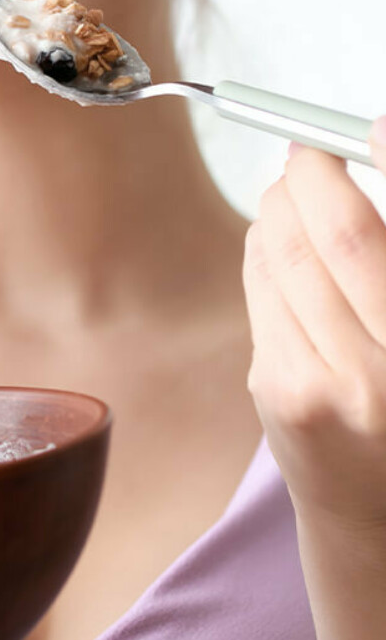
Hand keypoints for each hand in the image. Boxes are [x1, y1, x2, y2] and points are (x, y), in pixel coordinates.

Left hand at [242, 125, 385, 525]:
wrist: (379, 512)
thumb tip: (373, 150)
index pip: (373, 242)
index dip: (375, 166)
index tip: (362, 127)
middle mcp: (380, 373)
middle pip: (332, 239)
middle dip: (314, 178)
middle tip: (311, 148)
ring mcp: (319, 386)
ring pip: (284, 260)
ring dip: (282, 209)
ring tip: (296, 186)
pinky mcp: (275, 392)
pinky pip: (264, 293)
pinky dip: (268, 250)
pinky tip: (281, 239)